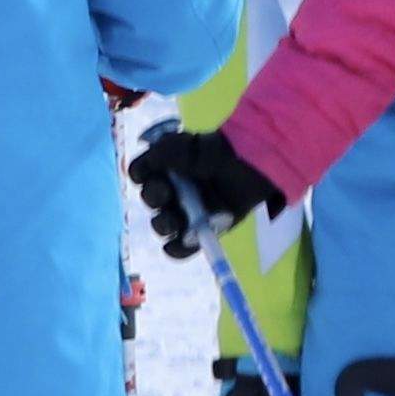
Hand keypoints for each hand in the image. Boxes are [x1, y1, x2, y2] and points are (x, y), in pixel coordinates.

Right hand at [129, 118, 281, 259]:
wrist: (253, 168)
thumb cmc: (222, 154)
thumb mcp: (196, 146)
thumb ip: (171, 149)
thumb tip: (150, 158)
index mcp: (165, 167)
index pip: (142, 172)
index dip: (140, 173)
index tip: (145, 173)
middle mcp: (171, 190)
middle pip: (151, 198)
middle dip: (154, 196)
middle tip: (166, 192)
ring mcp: (184, 212)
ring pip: (163, 224)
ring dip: (162, 224)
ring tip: (173, 220)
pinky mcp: (199, 230)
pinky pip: (182, 245)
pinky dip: (176, 248)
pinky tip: (177, 244)